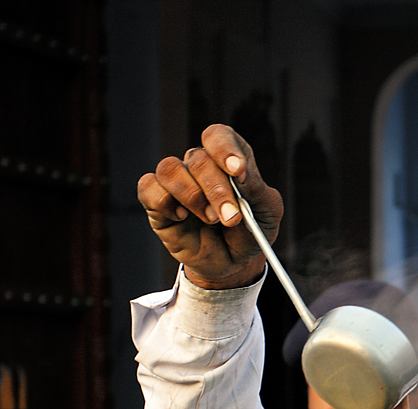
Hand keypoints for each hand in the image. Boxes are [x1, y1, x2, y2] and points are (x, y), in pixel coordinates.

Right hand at [137, 124, 283, 288]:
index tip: (237, 170)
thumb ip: (257, 189)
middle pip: (198, 159)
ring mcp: (177, 183)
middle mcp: (199, 165)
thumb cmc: (250, 232)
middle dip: (217, 190)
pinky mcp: (157, 203)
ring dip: (192, 196)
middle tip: (231, 217)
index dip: (224, 148)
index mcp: (228, 158)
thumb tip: (239, 173)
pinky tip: (182, 218)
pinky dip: (165, 203)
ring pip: (169, 169)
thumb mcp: (268, 212)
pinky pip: (149, 188)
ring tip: (211, 220)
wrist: (233, 264)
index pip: (218, 136)